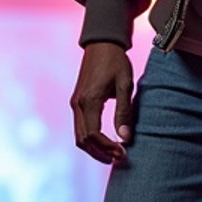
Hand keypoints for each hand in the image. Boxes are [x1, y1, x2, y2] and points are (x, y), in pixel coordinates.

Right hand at [70, 42, 134, 163]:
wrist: (101, 43)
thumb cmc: (116, 61)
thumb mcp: (124, 85)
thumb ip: (124, 112)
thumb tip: (125, 137)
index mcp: (89, 101)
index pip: (93, 135)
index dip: (107, 147)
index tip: (123, 152)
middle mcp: (77, 104)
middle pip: (83, 140)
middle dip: (100, 153)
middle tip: (119, 158)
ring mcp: (75, 104)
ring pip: (79, 136)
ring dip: (94, 149)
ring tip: (113, 154)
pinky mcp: (77, 102)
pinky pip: (80, 128)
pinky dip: (91, 140)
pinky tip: (106, 142)